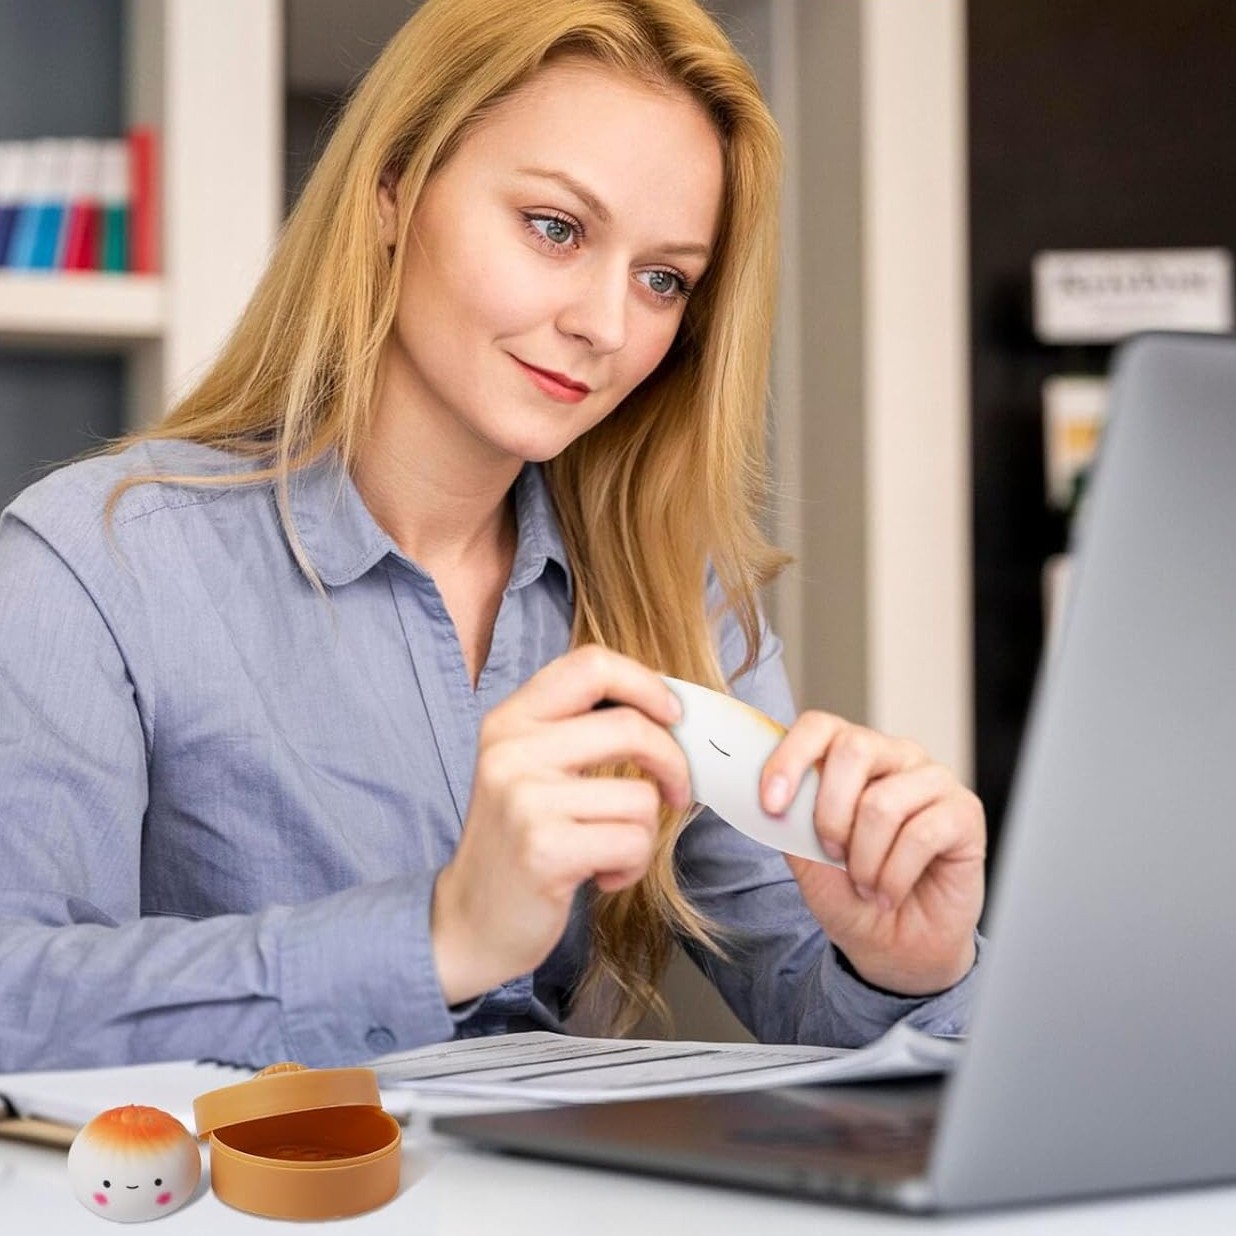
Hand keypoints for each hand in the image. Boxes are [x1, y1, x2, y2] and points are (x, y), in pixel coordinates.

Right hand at [431, 646, 690, 1005]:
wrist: (469, 922)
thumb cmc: (518, 842)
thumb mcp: (529, 768)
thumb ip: (578, 730)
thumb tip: (667, 707)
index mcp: (510, 720)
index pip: (591, 665)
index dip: (646, 684)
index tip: (672, 715)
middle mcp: (511, 751)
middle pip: (630, 726)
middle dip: (673, 763)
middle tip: (677, 791)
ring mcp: (524, 799)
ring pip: (641, 797)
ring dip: (643, 833)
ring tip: (610, 851)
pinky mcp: (544, 849)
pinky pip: (632, 843)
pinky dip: (632, 866)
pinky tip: (601, 877)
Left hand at [760, 713, 985, 995]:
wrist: (896, 947)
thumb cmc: (852, 896)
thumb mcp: (807, 864)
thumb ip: (792, 826)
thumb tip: (775, 802)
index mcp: (850, 757)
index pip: (819, 727)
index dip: (790, 758)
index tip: (770, 804)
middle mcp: (894, 756)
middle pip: (853, 748)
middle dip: (829, 813)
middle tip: (832, 855)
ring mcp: (933, 780)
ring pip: (882, 802)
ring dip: (864, 859)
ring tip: (865, 886)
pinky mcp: (965, 811)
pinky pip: (922, 834)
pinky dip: (894, 876)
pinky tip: (888, 894)